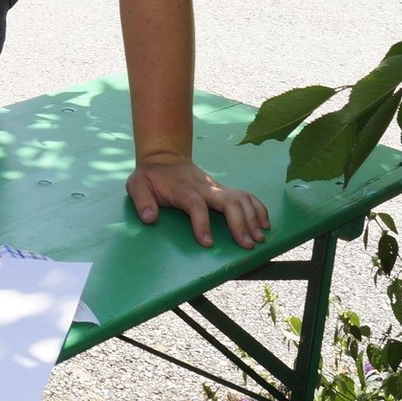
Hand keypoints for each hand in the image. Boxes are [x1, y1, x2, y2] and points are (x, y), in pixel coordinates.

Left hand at [125, 153, 270, 248]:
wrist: (164, 157)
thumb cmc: (150, 175)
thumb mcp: (137, 184)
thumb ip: (142, 201)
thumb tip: (150, 219)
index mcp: (183, 189)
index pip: (196, 206)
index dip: (202, 224)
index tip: (208, 243)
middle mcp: (204, 188)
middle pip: (228, 202)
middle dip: (240, 223)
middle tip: (247, 245)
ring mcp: (216, 187)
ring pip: (241, 198)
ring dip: (253, 217)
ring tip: (259, 238)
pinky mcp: (223, 189)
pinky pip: (246, 196)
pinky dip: (258, 208)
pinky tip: (265, 223)